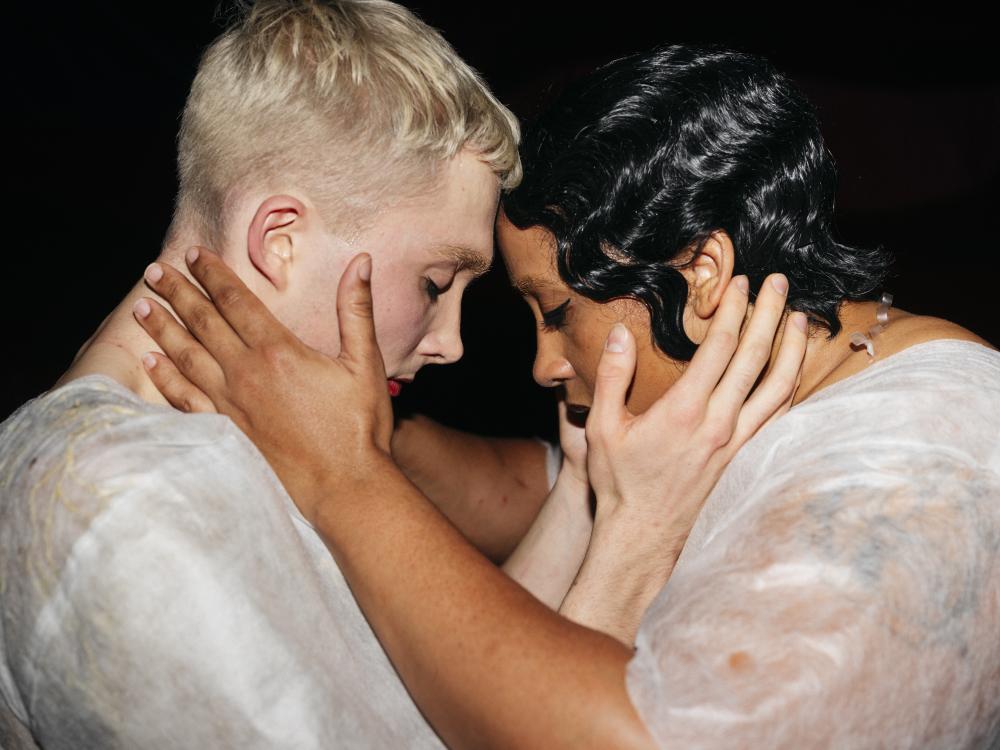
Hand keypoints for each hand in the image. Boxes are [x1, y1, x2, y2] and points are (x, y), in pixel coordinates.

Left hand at [133, 248, 391, 523]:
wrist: (343, 485)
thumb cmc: (358, 426)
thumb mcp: (365, 363)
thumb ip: (356, 310)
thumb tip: (361, 261)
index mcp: (278, 350)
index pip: (235, 301)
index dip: (212, 274)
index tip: (193, 254)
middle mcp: (246, 372)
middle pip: (202, 322)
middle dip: (177, 293)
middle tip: (153, 271)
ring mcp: (231, 403)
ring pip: (186, 356)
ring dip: (162, 329)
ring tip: (141, 307)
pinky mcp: (226, 431)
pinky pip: (186, 399)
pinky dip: (166, 378)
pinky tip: (152, 363)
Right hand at [560, 273, 806, 641]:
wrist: (643, 537)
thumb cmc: (619, 484)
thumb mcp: (601, 428)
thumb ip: (611, 377)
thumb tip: (619, 333)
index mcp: (683, 411)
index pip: (719, 348)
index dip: (732, 311)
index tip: (739, 283)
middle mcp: (717, 424)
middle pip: (754, 359)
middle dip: (768, 315)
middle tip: (778, 283)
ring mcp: (736, 444)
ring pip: (776, 388)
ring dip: (790, 349)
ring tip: (799, 319)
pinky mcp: (743, 459)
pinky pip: (777, 419)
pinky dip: (791, 389)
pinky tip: (794, 373)